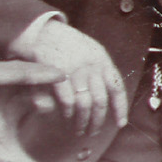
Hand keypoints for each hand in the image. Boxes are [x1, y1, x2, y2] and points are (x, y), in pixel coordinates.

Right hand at [24, 19, 128, 135]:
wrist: (41, 30)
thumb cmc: (66, 44)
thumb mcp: (90, 52)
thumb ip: (100, 71)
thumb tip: (108, 97)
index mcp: (103, 60)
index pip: (117, 88)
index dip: (120, 108)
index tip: (120, 123)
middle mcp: (91, 65)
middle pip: (100, 100)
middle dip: (97, 121)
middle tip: (92, 132)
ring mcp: (74, 69)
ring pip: (84, 104)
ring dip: (82, 121)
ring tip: (79, 130)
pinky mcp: (56, 73)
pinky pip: (66, 100)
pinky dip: (67, 112)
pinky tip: (66, 116)